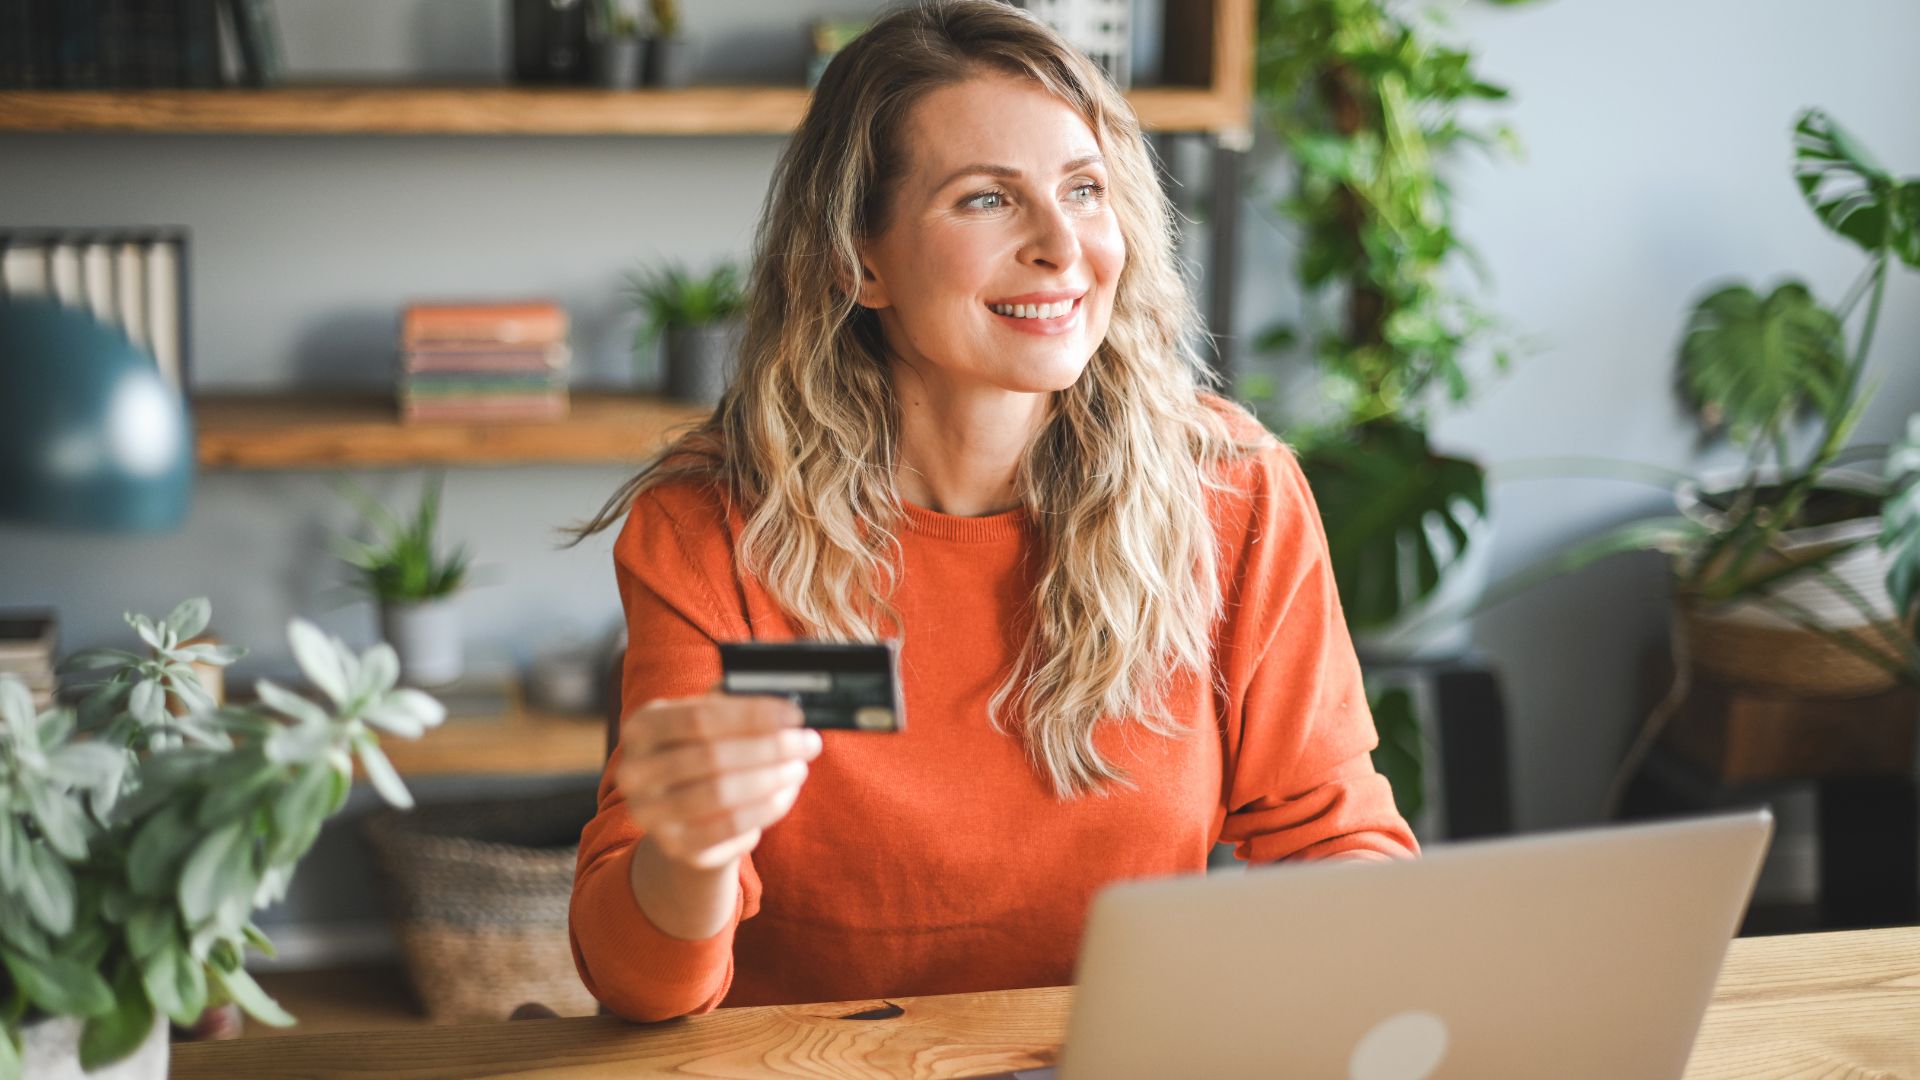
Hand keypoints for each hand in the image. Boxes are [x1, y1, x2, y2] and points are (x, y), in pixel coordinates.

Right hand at [616, 692, 822, 870]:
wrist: (681, 814)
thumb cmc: (703, 754)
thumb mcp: (708, 723)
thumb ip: (734, 705)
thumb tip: (783, 699)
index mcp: (641, 727)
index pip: (699, 716)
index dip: (752, 715)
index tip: (794, 715)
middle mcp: (635, 771)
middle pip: (712, 756)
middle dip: (771, 748)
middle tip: (808, 743)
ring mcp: (650, 814)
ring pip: (722, 795)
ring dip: (772, 780)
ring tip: (798, 768)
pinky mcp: (675, 847)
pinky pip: (729, 829)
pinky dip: (765, 810)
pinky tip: (784, 795)